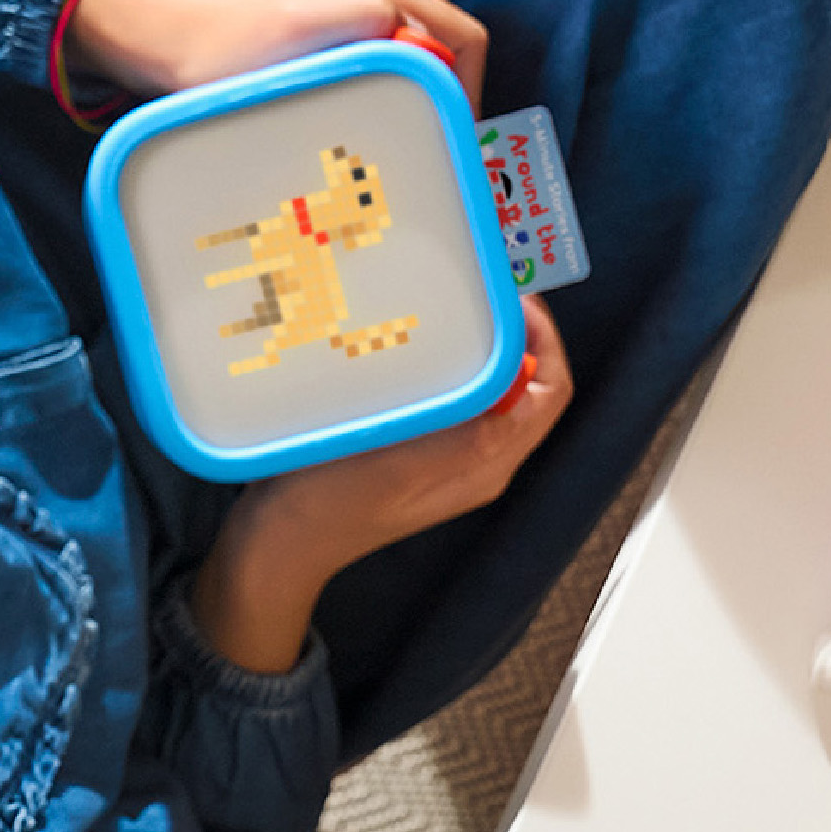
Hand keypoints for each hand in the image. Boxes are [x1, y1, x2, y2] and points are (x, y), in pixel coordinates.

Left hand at [69, 0, 488, 107]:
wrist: (160, 41)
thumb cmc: (220, 48)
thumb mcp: (301, 38)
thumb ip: (368, 30)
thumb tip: (429, 48)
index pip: (464, 40)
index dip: (468, 93)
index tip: (447, 142)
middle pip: (444, 52)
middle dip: (443, 101)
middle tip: (422, 154)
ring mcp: (347, 12)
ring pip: (411, 64)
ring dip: (409, 104)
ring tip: (390, 149)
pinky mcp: (324, 34)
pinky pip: (378, 67)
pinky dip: (381, 100)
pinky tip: (356, 131)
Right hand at [187, 300, 573, 673]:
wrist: (279, 542)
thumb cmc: (332, 506)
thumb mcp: (402, 466)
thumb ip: (466, 433)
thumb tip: (519, 385)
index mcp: (489, 465)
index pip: (551, 393)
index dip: (543, 339)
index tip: (510, 297)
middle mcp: (480, 460)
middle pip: (525, 384)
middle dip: (510, 332)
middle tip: (474, 289)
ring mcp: (449, 454)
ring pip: (488, 386)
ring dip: (476, 344)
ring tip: (444, 306)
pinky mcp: (417, 446)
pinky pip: (450, 395)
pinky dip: (444, 362)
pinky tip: (408, 343)